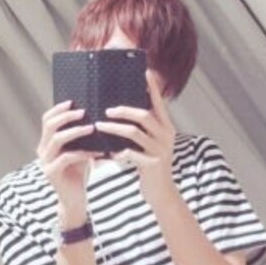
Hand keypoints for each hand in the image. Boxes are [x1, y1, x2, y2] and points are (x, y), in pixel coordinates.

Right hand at [36, 100, 96, 222]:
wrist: (75, 199)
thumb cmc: (78, 173)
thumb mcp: (80, 150)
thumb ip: (81, 136)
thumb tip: (94, 116)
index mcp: (46, 142)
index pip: (47, 119)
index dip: (58, 109)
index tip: (73, 102)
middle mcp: (42, 150)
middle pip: (49, 126)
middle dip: (66, 116)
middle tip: (83, 112)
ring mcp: (45, 162)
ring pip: (57, 139)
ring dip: (75, 131)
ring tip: (91, 128)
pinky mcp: (52, 173)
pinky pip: (66, 157)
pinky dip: (81, 152)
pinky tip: (95, 152)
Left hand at [94, 70, 176, 204]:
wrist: (161, 193)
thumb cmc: (150, 164)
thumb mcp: (150, 143)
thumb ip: (141, 128)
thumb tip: (121, 110)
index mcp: (166, 127)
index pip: (159, 103)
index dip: (152, 87)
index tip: (145, 71)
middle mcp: (166, 136)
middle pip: (144, 115)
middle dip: (124, 110)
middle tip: (106, 109)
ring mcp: (160, 150)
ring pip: (135, 133)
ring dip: (114, 128)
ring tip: (99, 125)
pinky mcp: (152, 165)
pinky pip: (131, 154)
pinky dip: (117, 152)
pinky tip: (107, 153)